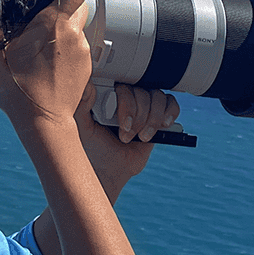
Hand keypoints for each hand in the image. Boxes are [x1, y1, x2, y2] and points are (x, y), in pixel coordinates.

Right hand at [0, 0, 92, 138]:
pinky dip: (64, 48)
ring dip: (60, 31)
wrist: (43, 122)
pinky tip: (48, 64)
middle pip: (76, 6)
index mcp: (53, 26)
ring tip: (39, 49)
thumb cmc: (20, 94)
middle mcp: (72, 35)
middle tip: (40, 20)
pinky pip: (77, 46)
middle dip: (60, 7)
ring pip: (76, 27)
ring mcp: (82, 51)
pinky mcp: (86, 66)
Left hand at [77, 83, 179, 200]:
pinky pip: (171, 104)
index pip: (124, 85)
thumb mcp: (82, 127)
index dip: (126, 103)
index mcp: (109, 94)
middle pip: (143, 92)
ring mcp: (144, 105)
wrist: (109, 169)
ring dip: (152, 120)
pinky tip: (162, 126)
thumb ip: (81, 106)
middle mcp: (128, 96)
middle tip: (125, 136)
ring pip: (158, 98)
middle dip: (137, 118)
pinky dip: (169, 113)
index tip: (120, 122)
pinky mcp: (158, 116)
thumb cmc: (93, 147)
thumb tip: (87, 85)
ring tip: (141, 137)